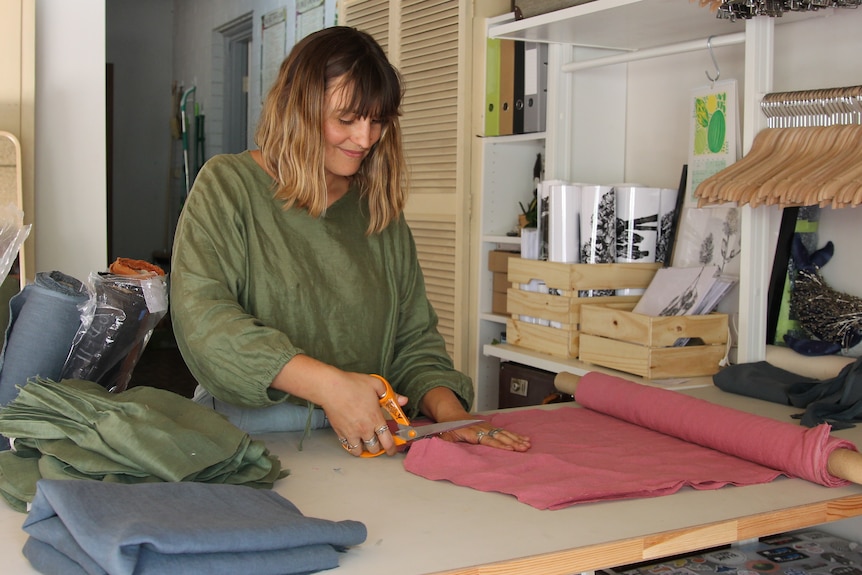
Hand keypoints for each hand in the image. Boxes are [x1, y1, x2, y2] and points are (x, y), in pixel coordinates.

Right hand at [272, 357, 407, 457]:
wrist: (330, 388)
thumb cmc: (352, 384)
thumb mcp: (376, 385)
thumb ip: (391, 395)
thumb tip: (403, 400)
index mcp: (376, 419)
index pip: (388, 441)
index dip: (392, 448)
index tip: (393, 450)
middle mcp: (364, 429)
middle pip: (375, 448)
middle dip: (379, 448)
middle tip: (379, 443)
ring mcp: (351, 433)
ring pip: (360, 451)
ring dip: (364, 449)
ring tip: (365, 443)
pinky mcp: (340, 432)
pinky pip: (347, 446)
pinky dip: (351, 445)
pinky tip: (353, 439)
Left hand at [439, 422, 530, 451]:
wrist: (451, 415)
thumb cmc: (448, 429)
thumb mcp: (444, 437)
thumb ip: (445, 444)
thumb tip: (444, 452)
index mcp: (471, 432)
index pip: (488, 440)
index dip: (499, 445)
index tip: (510, 449)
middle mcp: (482, 429)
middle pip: (500, 436)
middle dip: (513, 442)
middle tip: (523, 448)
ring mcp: (488, 427)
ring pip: (505, 434)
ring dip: (517, 439)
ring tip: (527, 445)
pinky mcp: (491, 427)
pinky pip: (505, 432)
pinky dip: (516, 435)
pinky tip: (524, 439)